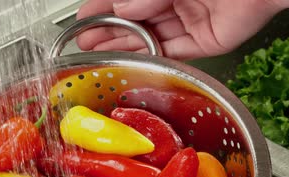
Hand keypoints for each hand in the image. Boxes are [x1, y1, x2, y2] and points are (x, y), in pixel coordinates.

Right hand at [76, 0, 288, 59]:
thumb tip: (123, 9)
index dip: (104, 7)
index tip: (83, 17)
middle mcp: (178, 3)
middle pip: (136, 21)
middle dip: (109, 30)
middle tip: (84, 40)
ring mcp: (191, 23)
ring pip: (150, 38)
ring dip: (124, 47)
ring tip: (99, 53)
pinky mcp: (205, 43)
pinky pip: (174, 52)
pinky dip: (153, 56)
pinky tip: (133, 60)